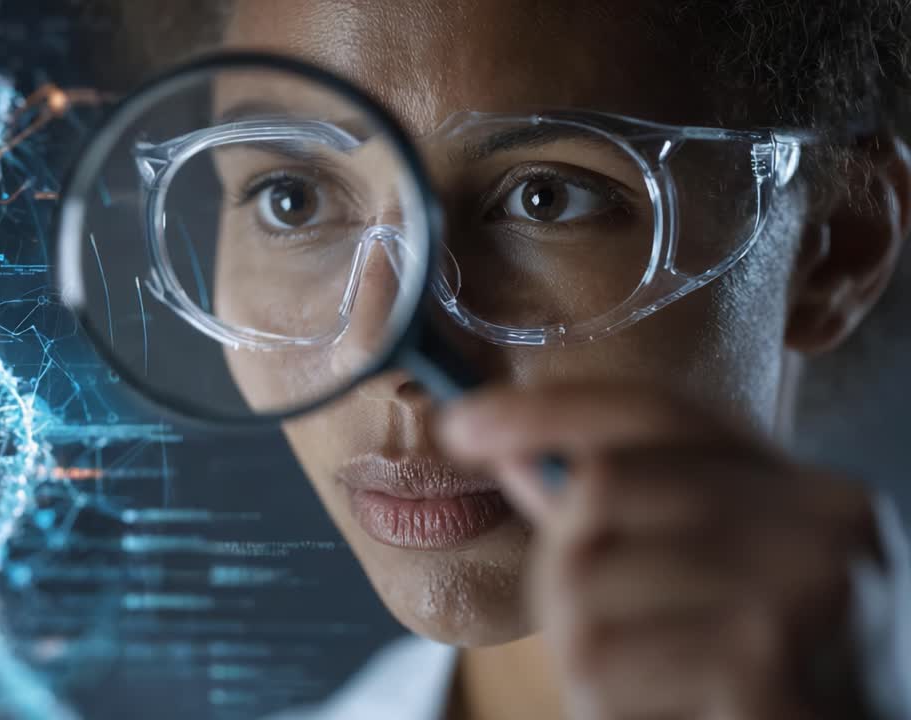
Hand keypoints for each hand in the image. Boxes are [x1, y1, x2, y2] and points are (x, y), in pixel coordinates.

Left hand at [436, 381, 884, 719]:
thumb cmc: (768, 685)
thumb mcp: (711, 588)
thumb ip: (626, 518)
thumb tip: (516, 453)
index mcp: (807, 492)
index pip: (657, 414)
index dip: (546, 410)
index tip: (459, 426)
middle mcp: (819, 526)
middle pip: (597, 491)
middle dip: (560, 567)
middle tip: (602, 635)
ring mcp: (803, 595)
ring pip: (581, 585)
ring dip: (582, 652)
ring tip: (648, 684)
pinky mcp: (764, 670)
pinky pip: (602, 666)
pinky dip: (606, 704)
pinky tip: (669, 715)